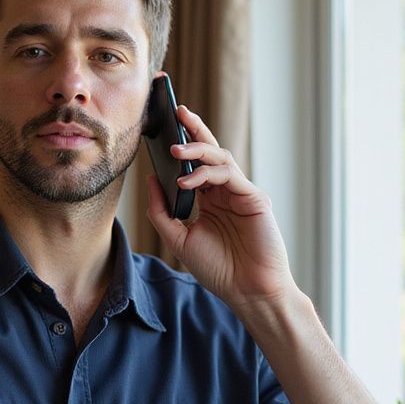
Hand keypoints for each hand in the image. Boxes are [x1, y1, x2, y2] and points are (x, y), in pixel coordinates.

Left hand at [145, 105, 294, 311]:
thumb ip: (161, 210)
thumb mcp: (178, 238)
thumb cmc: (218, 269)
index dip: (181, 144)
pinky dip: (206, 174)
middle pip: (210, 151)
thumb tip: (150, 179)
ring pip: (221, 158)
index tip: (161, 128)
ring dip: (197, 150)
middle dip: (194, 129)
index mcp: (209, 199)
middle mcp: (226, 192)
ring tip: (174, 150)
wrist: (246, 292)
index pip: (194, 164)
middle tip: (177, 112)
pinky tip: (187, 181)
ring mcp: (242, 193)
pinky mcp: (255, 198)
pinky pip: (229, 176)